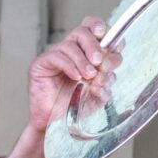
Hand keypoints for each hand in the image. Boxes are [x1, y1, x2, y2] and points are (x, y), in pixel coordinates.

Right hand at [28, 17, 120, 132]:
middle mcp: (71, 51)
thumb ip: (105, 84)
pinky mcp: (41, 64)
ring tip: (89, 76)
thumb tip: (108, 73)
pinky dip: (69, 66)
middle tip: (99, 62)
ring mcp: (56, 56)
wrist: (55, 125)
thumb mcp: (97, 97)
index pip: (95, 32)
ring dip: (83, 60)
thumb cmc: (74, 108)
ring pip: (70, 44)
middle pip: (83, 31)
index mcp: (86, 54)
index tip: (115, 45)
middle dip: (95, 45)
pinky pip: (56, 57)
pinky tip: (76, 78)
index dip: (106, 33)